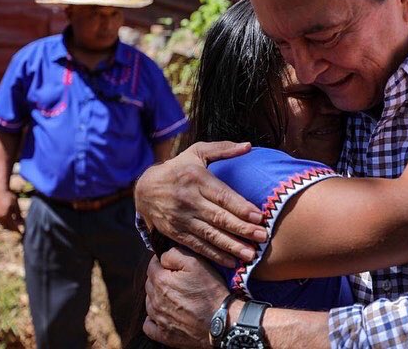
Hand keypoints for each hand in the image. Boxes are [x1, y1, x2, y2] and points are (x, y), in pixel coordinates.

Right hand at [0, 189, 22, 232]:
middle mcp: (0, 217)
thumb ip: (18, 215)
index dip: (17, 230)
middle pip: (8, 227)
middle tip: (20, 232)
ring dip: (10, 228)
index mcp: (5, 215)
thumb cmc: (10, 197)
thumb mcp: (16, 205)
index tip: (22, 233)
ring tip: (17, 228)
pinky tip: (12, 223)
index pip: (12, 226)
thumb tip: (22, 224)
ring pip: (4, 226)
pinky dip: (6, 224)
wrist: (0, 191)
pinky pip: (1, 222)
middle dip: (14, 230)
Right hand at [135, 141, 267, 266]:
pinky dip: (214, 255)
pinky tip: (231, 262)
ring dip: (231, 246)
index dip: (241, 207)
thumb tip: (248, 146)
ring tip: (251, 255)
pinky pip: (197, 246)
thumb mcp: (197, 152)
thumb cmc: (178, 168)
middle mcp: (189, 200)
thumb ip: (223, 149)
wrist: (144, 189)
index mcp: (197, 179)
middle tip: (262, 237)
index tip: (260, 216)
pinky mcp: (175, 232)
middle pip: (219, 218)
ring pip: (210, 235)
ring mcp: (181, 218)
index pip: (222, 196)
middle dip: (242, 229)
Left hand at [144, 247, 227, 347]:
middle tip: (176, 279)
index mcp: (161, 281)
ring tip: (175, 296)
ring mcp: (158, 318)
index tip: (171, 264)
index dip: (161, 262)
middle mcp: (155, 300)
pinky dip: (153, 318)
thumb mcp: (197, 263)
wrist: (221, 320)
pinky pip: (149, 325)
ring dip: (157, 297)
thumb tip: (162, 256)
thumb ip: (175, 255)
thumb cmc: (210, 291)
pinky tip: (164, 314)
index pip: (152, 266)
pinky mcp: (163, 334)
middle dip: (160, 279)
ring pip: (149, 302)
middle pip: (150, 284)